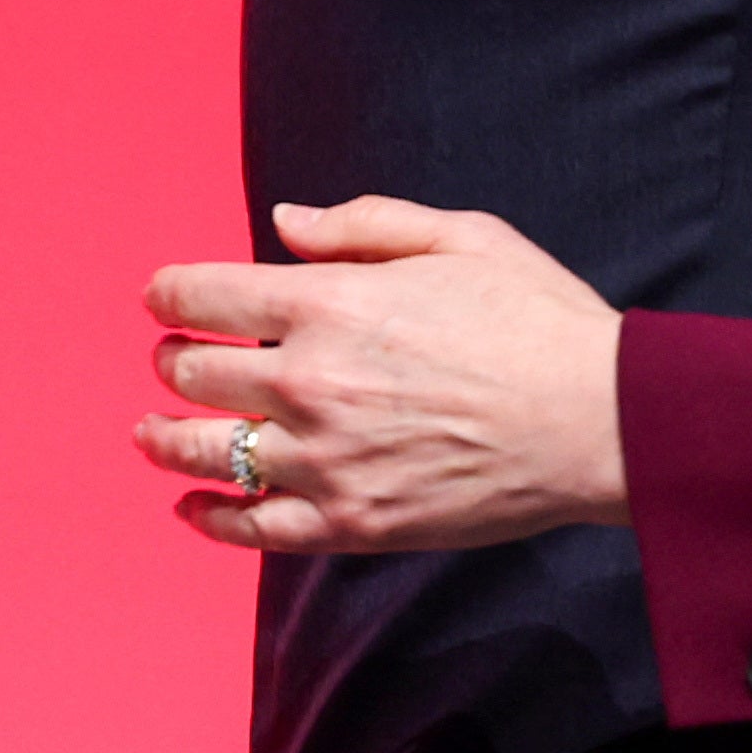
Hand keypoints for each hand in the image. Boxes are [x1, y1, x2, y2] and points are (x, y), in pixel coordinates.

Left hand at [138, 197, 626, 552]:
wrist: (600, 421)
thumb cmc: (540, 320)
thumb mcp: (465, 236)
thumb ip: (365, 225)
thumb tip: (284, 225)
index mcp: (330, 304)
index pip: (201, 297)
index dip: (169, 293)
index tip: (164, 298)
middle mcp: (310, 384)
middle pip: (189, 374)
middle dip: (172, 359)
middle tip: (177, 358)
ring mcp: (324, 462)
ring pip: (201, 453)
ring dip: (162, 437)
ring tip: (151, 432)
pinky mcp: (349, 523)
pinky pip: (249, 527)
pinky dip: (207, 515)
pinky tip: (193, 503)